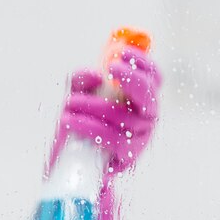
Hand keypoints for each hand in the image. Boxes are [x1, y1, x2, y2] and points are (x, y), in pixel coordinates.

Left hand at [53, 46, 161, 172]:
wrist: (72, 167)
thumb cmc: (79, 127)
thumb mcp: (77, 97)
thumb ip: (81, 81)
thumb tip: (94, 76)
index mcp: (139, 100)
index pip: (152, 77)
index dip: (142, 62)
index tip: (121, 52)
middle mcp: (145, 117)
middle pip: (148, 94)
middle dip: (131, 77)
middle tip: (110, 67)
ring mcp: (139, 138)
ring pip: (120, 115)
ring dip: (91, 105)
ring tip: (67, 103)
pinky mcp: (128, 156)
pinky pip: (112, 138)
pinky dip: (88, 126)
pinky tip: (70, 120)